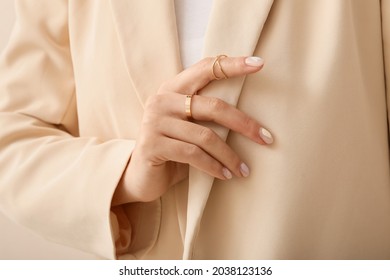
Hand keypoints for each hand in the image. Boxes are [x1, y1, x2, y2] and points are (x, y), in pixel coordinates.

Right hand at [112, 56, 272, 204]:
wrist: (140, 176)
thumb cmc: (173, 150)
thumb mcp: (189, 128)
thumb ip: (206, 115)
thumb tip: (250, 119)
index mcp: (172, 89)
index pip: (205, 69)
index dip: (232, 65)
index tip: (260, 64)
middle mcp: (161, 100)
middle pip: (213, 106)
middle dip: (244, 124)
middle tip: (266, 139)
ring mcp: (155, 122)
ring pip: (205, 136)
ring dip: (230, 156)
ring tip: (244, 170)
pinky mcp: (152, 144)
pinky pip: (193, 154)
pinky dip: (214, 166)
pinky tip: (225, 175)